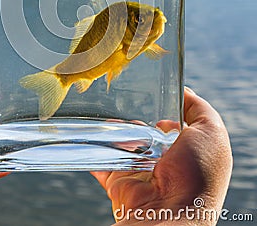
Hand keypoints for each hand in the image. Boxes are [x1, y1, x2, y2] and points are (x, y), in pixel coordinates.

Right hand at [92, 87, 232, 224]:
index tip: (155, 96)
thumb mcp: (212, 132)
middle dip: (138, 118)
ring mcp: (141, 173)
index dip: (166, 109)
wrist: (168, 214)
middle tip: (127, 103)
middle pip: (147, 132)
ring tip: (111, 115)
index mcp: (188, 153)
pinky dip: (96, 150)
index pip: (175, 124)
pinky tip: (93, 134)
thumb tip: (182, 91)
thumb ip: (200, 109)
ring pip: (124, 144)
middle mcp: (165, 164)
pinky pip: (103, 162)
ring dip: (116, 131)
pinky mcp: (120, 181)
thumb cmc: (196, 173)